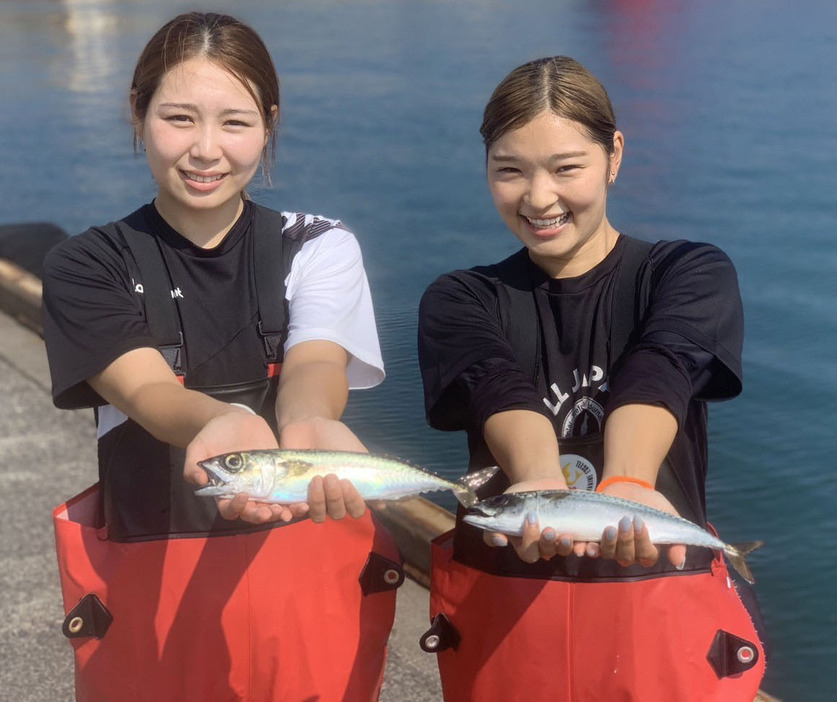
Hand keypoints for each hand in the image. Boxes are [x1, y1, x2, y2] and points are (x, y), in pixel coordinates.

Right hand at [184, 409, 308, 524]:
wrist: (233, 420)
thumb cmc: (212, 436)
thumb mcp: (198, 447)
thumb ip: (193, 465)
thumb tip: (199, 481)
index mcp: (224, 492)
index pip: (230, 509)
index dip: (237, 508)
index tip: (243, 497)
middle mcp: (244, 493)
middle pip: (254, 513)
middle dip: (262, 515)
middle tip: (271, 512)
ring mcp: (262, 486)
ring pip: (272, 507)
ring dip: (281, 512)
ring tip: (289, 512)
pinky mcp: (277, 476)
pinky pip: (286, 493)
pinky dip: (293, 500)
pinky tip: (302, 502)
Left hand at [281, 416, 369, 521]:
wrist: (308, 425)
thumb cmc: (335, 438)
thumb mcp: (355, 452)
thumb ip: (368, 474)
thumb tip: (383, 500)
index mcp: (350, 491)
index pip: (356, 509)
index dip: (354, 503)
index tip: (348, 483)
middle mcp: (333, 499)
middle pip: (338, 514)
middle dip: (336, 498)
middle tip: (331, 476)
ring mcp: (314, 498)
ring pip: (319, 516)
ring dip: (319, 501)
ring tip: (316, 479)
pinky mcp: (294, 495)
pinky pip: (297, 512)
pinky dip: (298, 510)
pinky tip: (300, 502)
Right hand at [483, 476, 582, 562]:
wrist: (539, 482)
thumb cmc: (518, 498)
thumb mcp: (502, 509)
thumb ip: (494, 527)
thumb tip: (500, 541)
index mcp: (525, 544)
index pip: (527, 553)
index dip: (529, 541)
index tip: (529, 519)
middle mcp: (543, 546)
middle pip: (546, 553)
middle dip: (547, 543)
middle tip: (548, 529)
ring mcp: (559, 540)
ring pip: (563, 551)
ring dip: (565, 546)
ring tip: (565, 535)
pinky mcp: (574, 532)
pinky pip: (580, 544)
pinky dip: (582, 546)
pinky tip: (583, 543)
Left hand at [594, 481, 686, 568]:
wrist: (628, 487)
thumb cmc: (649, 504)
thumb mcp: (667, 516)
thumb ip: (676, 538)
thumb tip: (678, 561)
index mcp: (646, 550)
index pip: (646, 557)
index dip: (643, 544)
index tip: (641, 524)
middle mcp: (628, 553)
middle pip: (626, 558)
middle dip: (626, 541)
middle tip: (625, 521)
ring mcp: (610, 547)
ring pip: (608, 555)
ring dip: (608, 544)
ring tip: (609, 528)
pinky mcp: (595, 538)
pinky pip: (591, 549)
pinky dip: (587, 549)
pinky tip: (586, 545)